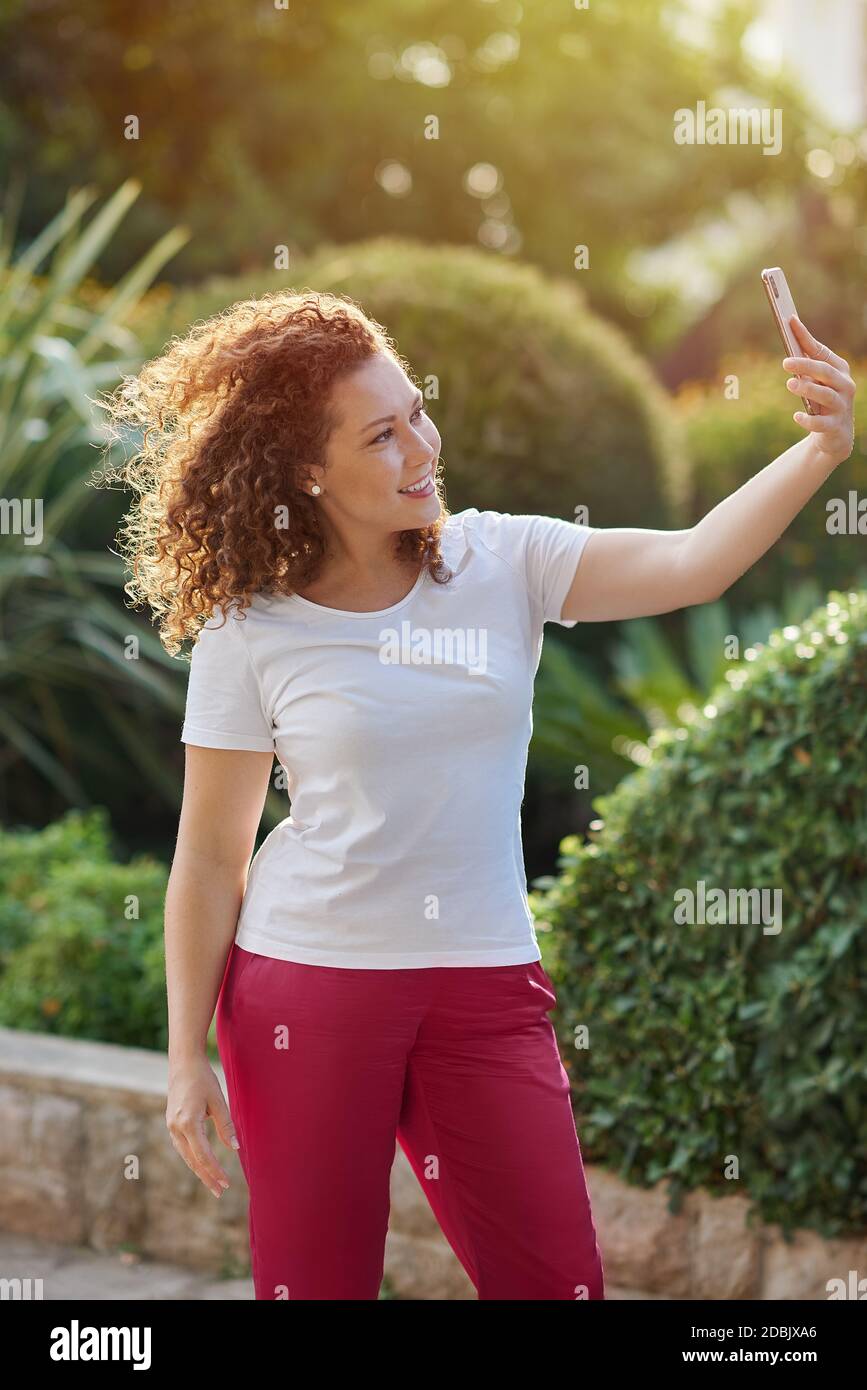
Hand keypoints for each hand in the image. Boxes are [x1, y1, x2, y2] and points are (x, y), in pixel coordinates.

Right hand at [166, 1055, 237, 1197]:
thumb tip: (235, 1148)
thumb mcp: (218, 1101)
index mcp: (188, 1122)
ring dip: (199, 1170)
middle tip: (220, 1192)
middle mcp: (176, 1127)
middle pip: (192, 1160)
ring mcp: (171, 1126)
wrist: (183, 1063)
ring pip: (186, 1155)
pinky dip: (192, 1158)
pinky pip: (182, 1147)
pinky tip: (202, 1165)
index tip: (226, 1183)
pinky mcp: (171, 1123)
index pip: (203, 1154)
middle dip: (207, 1177)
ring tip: (213, 1183)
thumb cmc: (203, 1079)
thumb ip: (226, 1125)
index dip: (215, 1170)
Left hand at [782, 315, 855, 464]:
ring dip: (808, 388)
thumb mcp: (815, 383)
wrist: (835, 435)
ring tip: (790, 383)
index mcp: (839, 370)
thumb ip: (805, 368)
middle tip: (785, 362)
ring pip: (826, 395)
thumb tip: (788, 348)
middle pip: (825, 372)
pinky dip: (808, 420)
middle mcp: (844, 385)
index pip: (821, 351)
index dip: (806, 337)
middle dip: (806, 365)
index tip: (790, 322)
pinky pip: (821, 423)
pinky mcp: (835, 426)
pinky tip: (796, 416)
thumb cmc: (821, 402)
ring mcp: (842, 406)